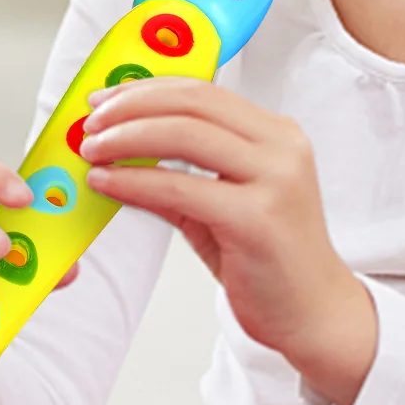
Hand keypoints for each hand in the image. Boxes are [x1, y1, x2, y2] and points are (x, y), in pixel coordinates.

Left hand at [80, 78, 376, 404]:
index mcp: (276, 133)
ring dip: (127, 138)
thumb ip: (181, 172)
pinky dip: (136, 181)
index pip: (202, 92)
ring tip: (92, 150)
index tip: (105, 100)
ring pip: (185, 136)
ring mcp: (275, 180)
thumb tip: (117, 150)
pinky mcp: (257, 220)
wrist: (314, 315)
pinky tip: (108, 183)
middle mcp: (282, 147)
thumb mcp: (224, 202)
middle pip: (193, 104)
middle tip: (90, 123)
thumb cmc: (267, 258)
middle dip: (131, 107)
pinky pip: (181, 189)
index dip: (147, 89)